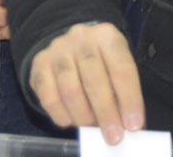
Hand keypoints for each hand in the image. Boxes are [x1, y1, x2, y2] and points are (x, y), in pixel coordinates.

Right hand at [30, 22, 143, 143]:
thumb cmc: (101, 61)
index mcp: (106, 36)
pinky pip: (50, 98)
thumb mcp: (116, 66)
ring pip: (70, 90)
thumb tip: (128, 126)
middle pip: (94, 79)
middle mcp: (81, 37)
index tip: (133, 125)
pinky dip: (63, 116)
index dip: (129, 99)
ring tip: (92, 128)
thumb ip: (122, 91)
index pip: (121, 68)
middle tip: (113, 136)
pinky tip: (72, 122)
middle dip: (105, 113)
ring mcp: (57, 49)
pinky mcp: (40, 64)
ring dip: (84, 117)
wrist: (70, 46)